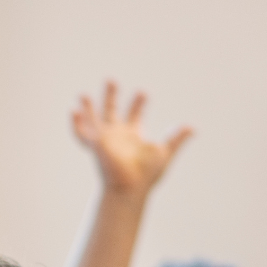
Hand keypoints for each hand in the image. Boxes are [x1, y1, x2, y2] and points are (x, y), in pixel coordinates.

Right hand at [71, 81, 192, 194]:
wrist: (131, 186)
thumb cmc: (147, 175)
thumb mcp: (164, 152)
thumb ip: (176, 138)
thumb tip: (192, 128)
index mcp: (133, 136)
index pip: (135, 115)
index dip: (138, 103)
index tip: (142, 93)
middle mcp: (117, 136)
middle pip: (112, 112)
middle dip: (111, 96)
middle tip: (111, 80)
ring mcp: (105, 140)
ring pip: (93, 120)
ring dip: (88, 108)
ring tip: (82, 95)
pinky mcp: (96, 145)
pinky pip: (82, 134)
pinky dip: (76, 124)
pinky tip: (73, 111)